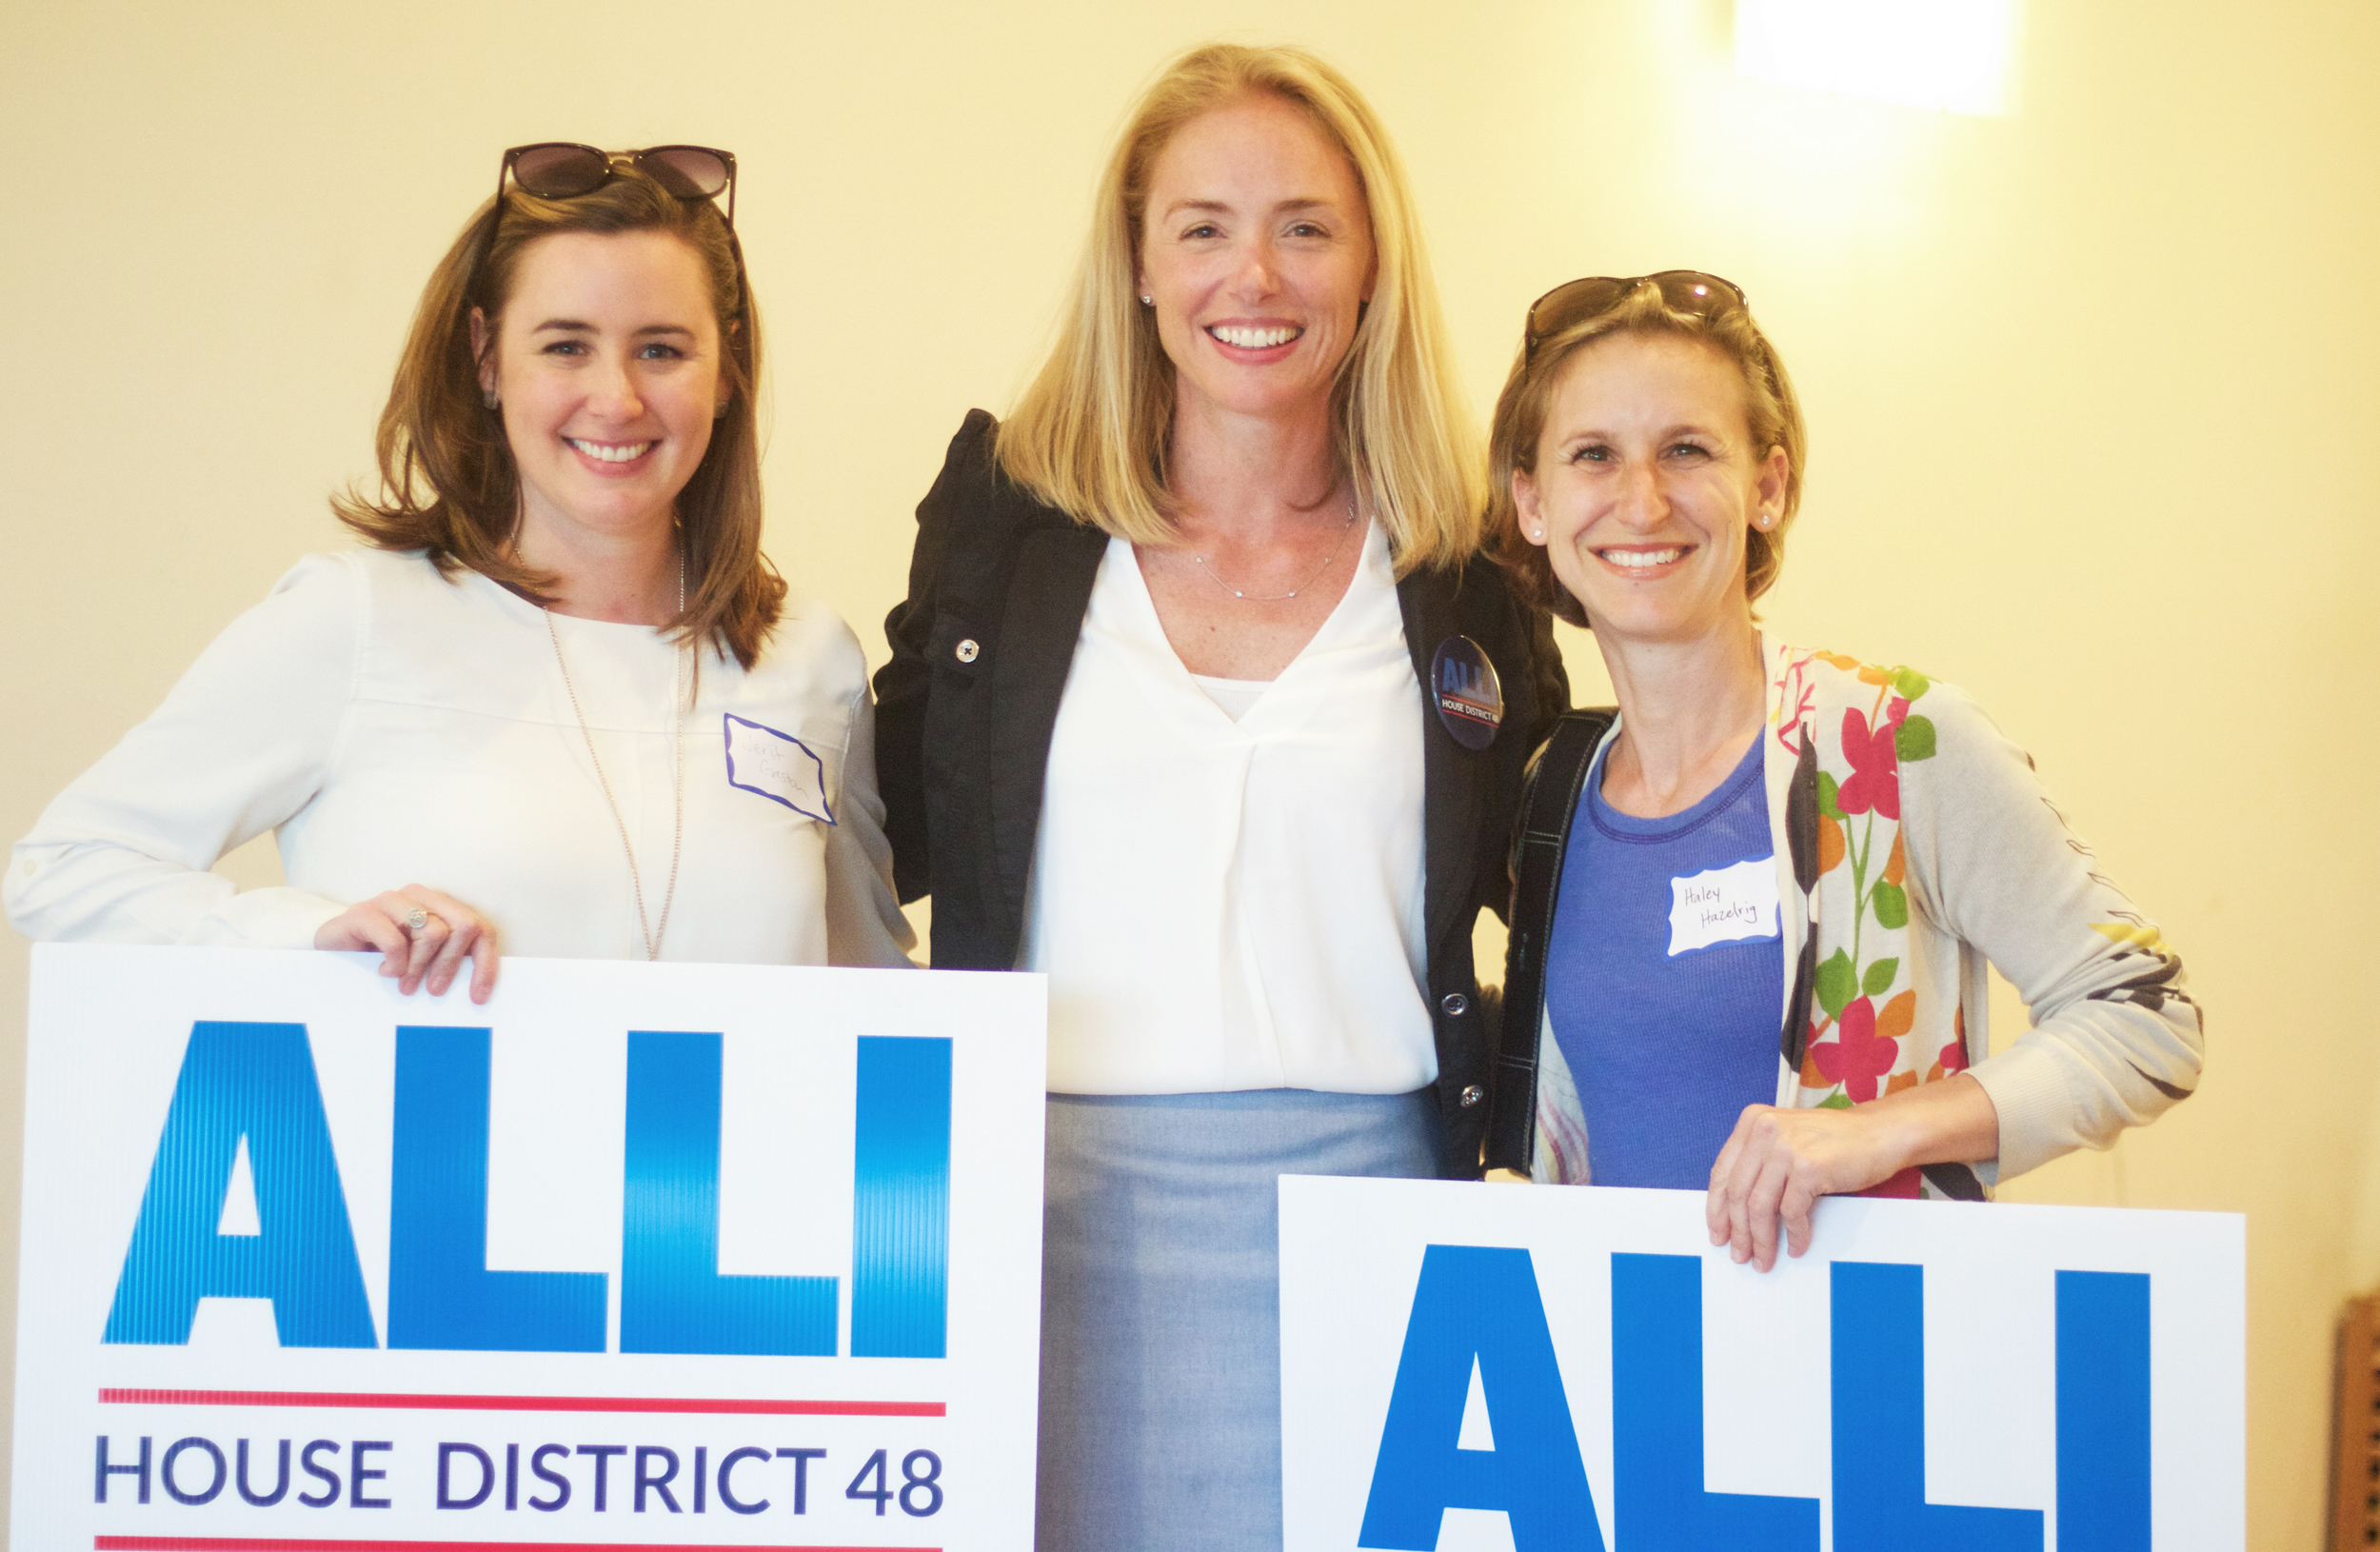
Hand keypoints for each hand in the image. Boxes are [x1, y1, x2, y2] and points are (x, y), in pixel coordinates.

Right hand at [313, 885, 498, 1002]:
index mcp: (440, 905)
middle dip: (451, 964)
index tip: (477, 997)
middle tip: (434, 990)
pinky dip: (395, 964)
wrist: (330, 947)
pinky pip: (396, 941)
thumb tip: (478, 992)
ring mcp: (392, 901)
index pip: (481, 928)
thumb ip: (447, 962)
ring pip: (432, 932)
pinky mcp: (364, 912)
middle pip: (463, 926)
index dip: (486, 964)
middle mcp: (419, 897)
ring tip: (405, 984)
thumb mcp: (422, 959)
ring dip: (420, 967)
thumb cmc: (382, 956)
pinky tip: (385, 972)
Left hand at [1705, 1074, 1998, 1270]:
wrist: (1880, 1133)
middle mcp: (1764, 1130)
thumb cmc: (1834, 1142)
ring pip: (1760, 1206)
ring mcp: (1787, 1147)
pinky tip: (1796, 1246)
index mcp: (1752, 1121)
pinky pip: (1792, 1212)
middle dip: (1737, 1231)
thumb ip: (1760, 1162)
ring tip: (1764, 1259)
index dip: (1716, 1208)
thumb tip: (1733, 1211)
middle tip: (1740, 1254)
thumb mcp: (1786, 1140)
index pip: (1723, 1172)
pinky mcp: (1809, 1167)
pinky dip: (1793, 1235)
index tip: (1717, 1232)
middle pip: (1737, 1192)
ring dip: (1761, 1240)